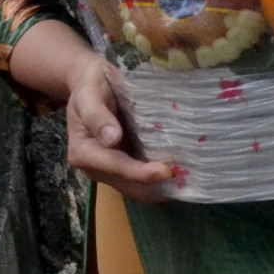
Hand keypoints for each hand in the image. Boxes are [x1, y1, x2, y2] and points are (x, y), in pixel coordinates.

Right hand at [64, 53, 175, 201]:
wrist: (89, 84)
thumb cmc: (90, 86)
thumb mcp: (88, 94)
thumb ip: (96, 115)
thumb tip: (111, 138)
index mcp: (83, 153)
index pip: (116, 167)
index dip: (142, 173)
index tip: (167, 172)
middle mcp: (96, 167)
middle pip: (130, 186)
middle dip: (156, 187)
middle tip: (189, 182)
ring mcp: (110, 169)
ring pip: (138, 188)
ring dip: (161, 187)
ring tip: (189, 181)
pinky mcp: (124, 164)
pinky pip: (143, 180)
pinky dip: (160, 180)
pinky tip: (182, 174)